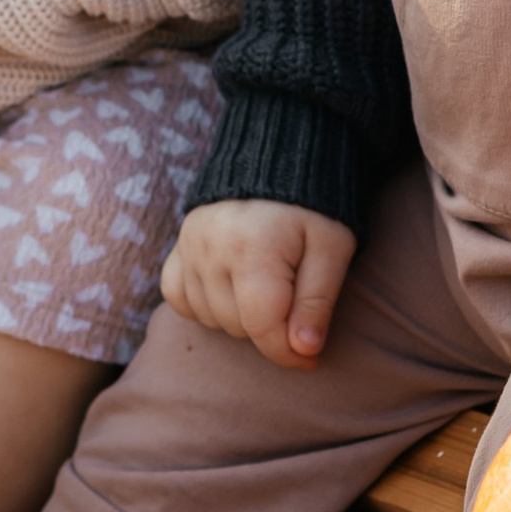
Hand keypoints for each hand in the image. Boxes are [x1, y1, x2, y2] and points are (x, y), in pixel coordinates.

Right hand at [163, 198, 358, 366]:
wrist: (277, 155)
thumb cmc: (313, 205)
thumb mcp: (333, 247)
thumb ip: (317, 301)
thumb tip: (305, 351)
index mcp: (253, 250)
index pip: (263, 327)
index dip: (290, 352)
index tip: (311, 356)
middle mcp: (210, 251)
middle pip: (238, 327)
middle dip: (270, 327)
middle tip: (294, 300)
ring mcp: (188, 248)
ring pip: (210, 318)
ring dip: (240, 317)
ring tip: (267, 288)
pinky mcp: (177, 247)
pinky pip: (179, 299)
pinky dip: (204, 305)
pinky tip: (230, 290)